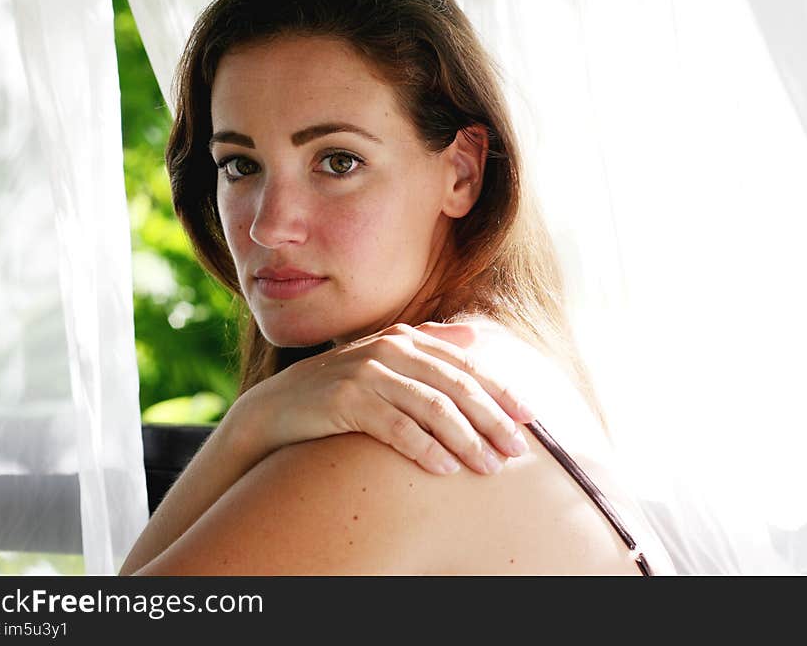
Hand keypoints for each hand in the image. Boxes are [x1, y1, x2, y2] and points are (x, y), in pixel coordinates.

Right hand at [228, 321, 535, 475]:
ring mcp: (367, 372)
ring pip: (432, 408)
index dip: (500, 392)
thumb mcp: (384, 359)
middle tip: (515, 452)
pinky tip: (444, 468)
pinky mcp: (347, 399)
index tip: (529, 420)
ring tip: (487, 467)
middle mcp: (390, 349)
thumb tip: (474, 337)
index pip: (465, 365)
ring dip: (465, 440)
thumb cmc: (340, 388)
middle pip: (456, 387)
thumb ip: (429, 344)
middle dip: (492, 421)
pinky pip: (396, 427)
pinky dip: (423, 448)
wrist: (278, 407)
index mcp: (405, 338)